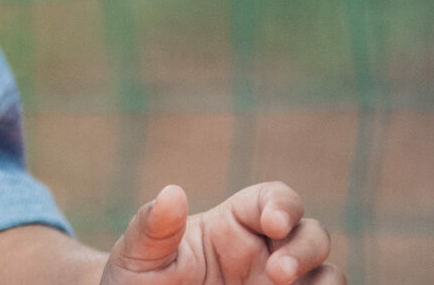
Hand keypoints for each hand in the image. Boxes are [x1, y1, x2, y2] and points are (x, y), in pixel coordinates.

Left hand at [103, 183, 341, 284]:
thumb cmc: (139, 280)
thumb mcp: (138, 255)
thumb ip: (152, 228)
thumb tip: (171, 193)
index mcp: (233, 224)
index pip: (274, 199)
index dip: (283, 206)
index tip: (273, 225)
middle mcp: (266, 254)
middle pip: (313, 236)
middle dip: (305, 251)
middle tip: (277, 275)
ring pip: (329, 277)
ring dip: (324, 283)